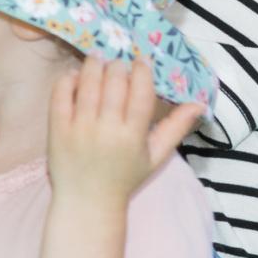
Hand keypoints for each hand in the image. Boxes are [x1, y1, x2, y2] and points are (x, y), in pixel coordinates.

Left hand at [47, 56, 203, 204]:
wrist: (87, 200)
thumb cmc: (125, 177)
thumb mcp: (155, 156)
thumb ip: (176, 128)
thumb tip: (199, 103)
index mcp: (133, 136)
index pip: (140, 93)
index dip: (142, 71)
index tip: (141, 60)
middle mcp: (106, 130)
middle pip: (114, 84)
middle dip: (118, 66)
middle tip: (119, 61)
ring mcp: (79, 129)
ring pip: (88, 84)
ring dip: (94, 65)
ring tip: (99, 57)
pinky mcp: (57, 130)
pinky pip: (60, 96)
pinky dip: (68, 80)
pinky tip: (75, 75)